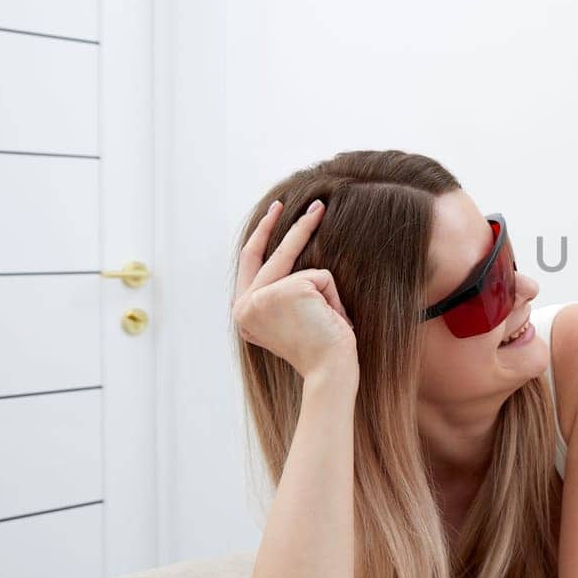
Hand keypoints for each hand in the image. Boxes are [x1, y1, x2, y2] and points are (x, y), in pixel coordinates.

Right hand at [233, 199, 356, 378]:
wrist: (329, 373)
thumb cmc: (320, 352)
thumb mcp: (294, 322)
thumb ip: (285, 295)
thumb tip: (298, 267)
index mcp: (244, 314)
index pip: (250, 263)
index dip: (263, 234)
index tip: (275, 212)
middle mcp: (245, 306)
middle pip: (269, 252)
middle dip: (295, 225)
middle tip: (317, 204)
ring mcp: (262, 296)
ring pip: (305, 270)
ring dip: (327, 296)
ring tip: (331, 323)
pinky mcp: (286, 290)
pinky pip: (321, 277)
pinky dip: (333, 298)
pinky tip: (331, 321)